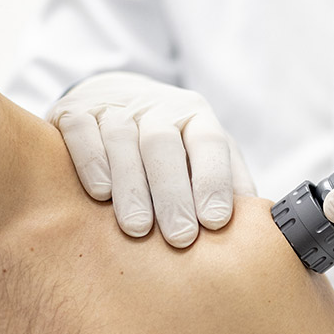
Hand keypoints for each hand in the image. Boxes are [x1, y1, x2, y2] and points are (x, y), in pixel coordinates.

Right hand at [47, 72, 256, 246]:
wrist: (114, 96)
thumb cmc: (170, 144)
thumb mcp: (204, 155)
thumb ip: (229, 183)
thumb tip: (258, 228)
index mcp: (195, 116)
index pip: (209, 143)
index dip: (213, 181)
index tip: (216, 222)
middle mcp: (156, 106)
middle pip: (164, 144)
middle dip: (172, 192)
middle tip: (180, 237)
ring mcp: (113, 106)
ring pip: (122, 139)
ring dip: (131, 186)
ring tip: (138, 229)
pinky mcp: (75, 110)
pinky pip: (82, 130)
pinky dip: (90, 160)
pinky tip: (100, 193)